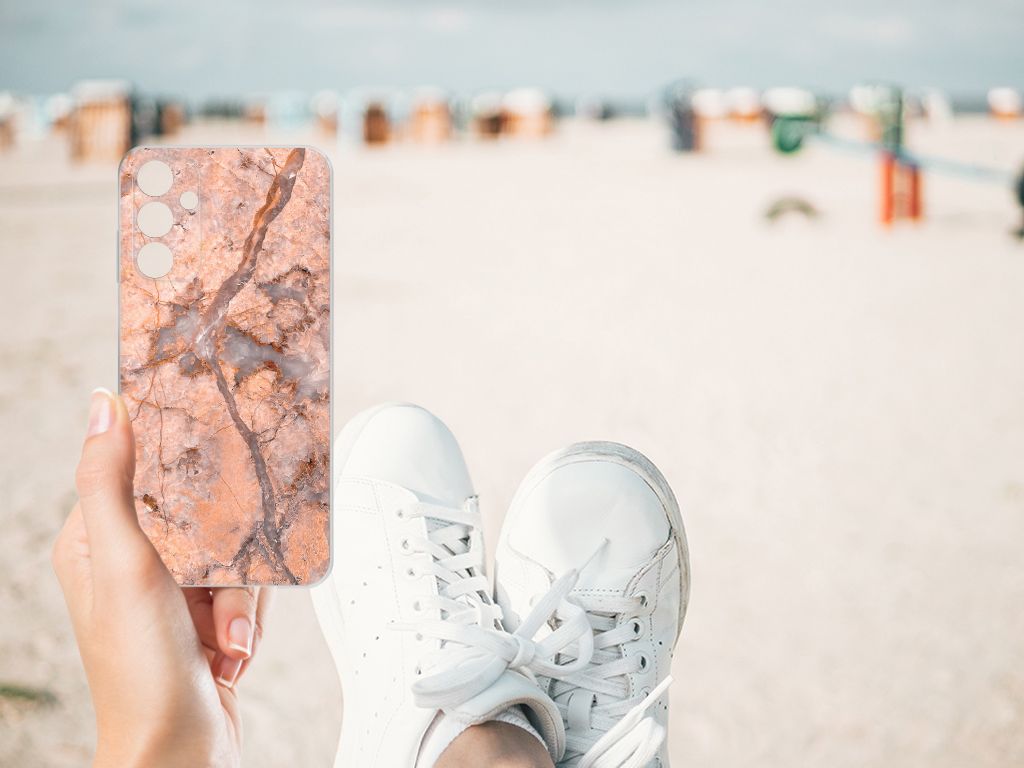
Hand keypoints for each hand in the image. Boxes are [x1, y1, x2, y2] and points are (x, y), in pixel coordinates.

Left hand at [52, 389, 270, 767]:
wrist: (181, 751)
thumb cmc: (141, 671)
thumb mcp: (125, 565)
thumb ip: (110, 484)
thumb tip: (103, 406)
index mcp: (95, 540)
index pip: (140, 470)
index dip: (179, 465)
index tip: (212, 455)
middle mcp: (132, 561)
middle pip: (201, 511)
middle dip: (223, 557)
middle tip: (216, 589)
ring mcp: (170, 590)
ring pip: (232, 549)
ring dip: (239, 597)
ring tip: (223, 636)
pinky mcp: (204, 614)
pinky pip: (247, 585)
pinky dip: (247, 617)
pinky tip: (230, 648)